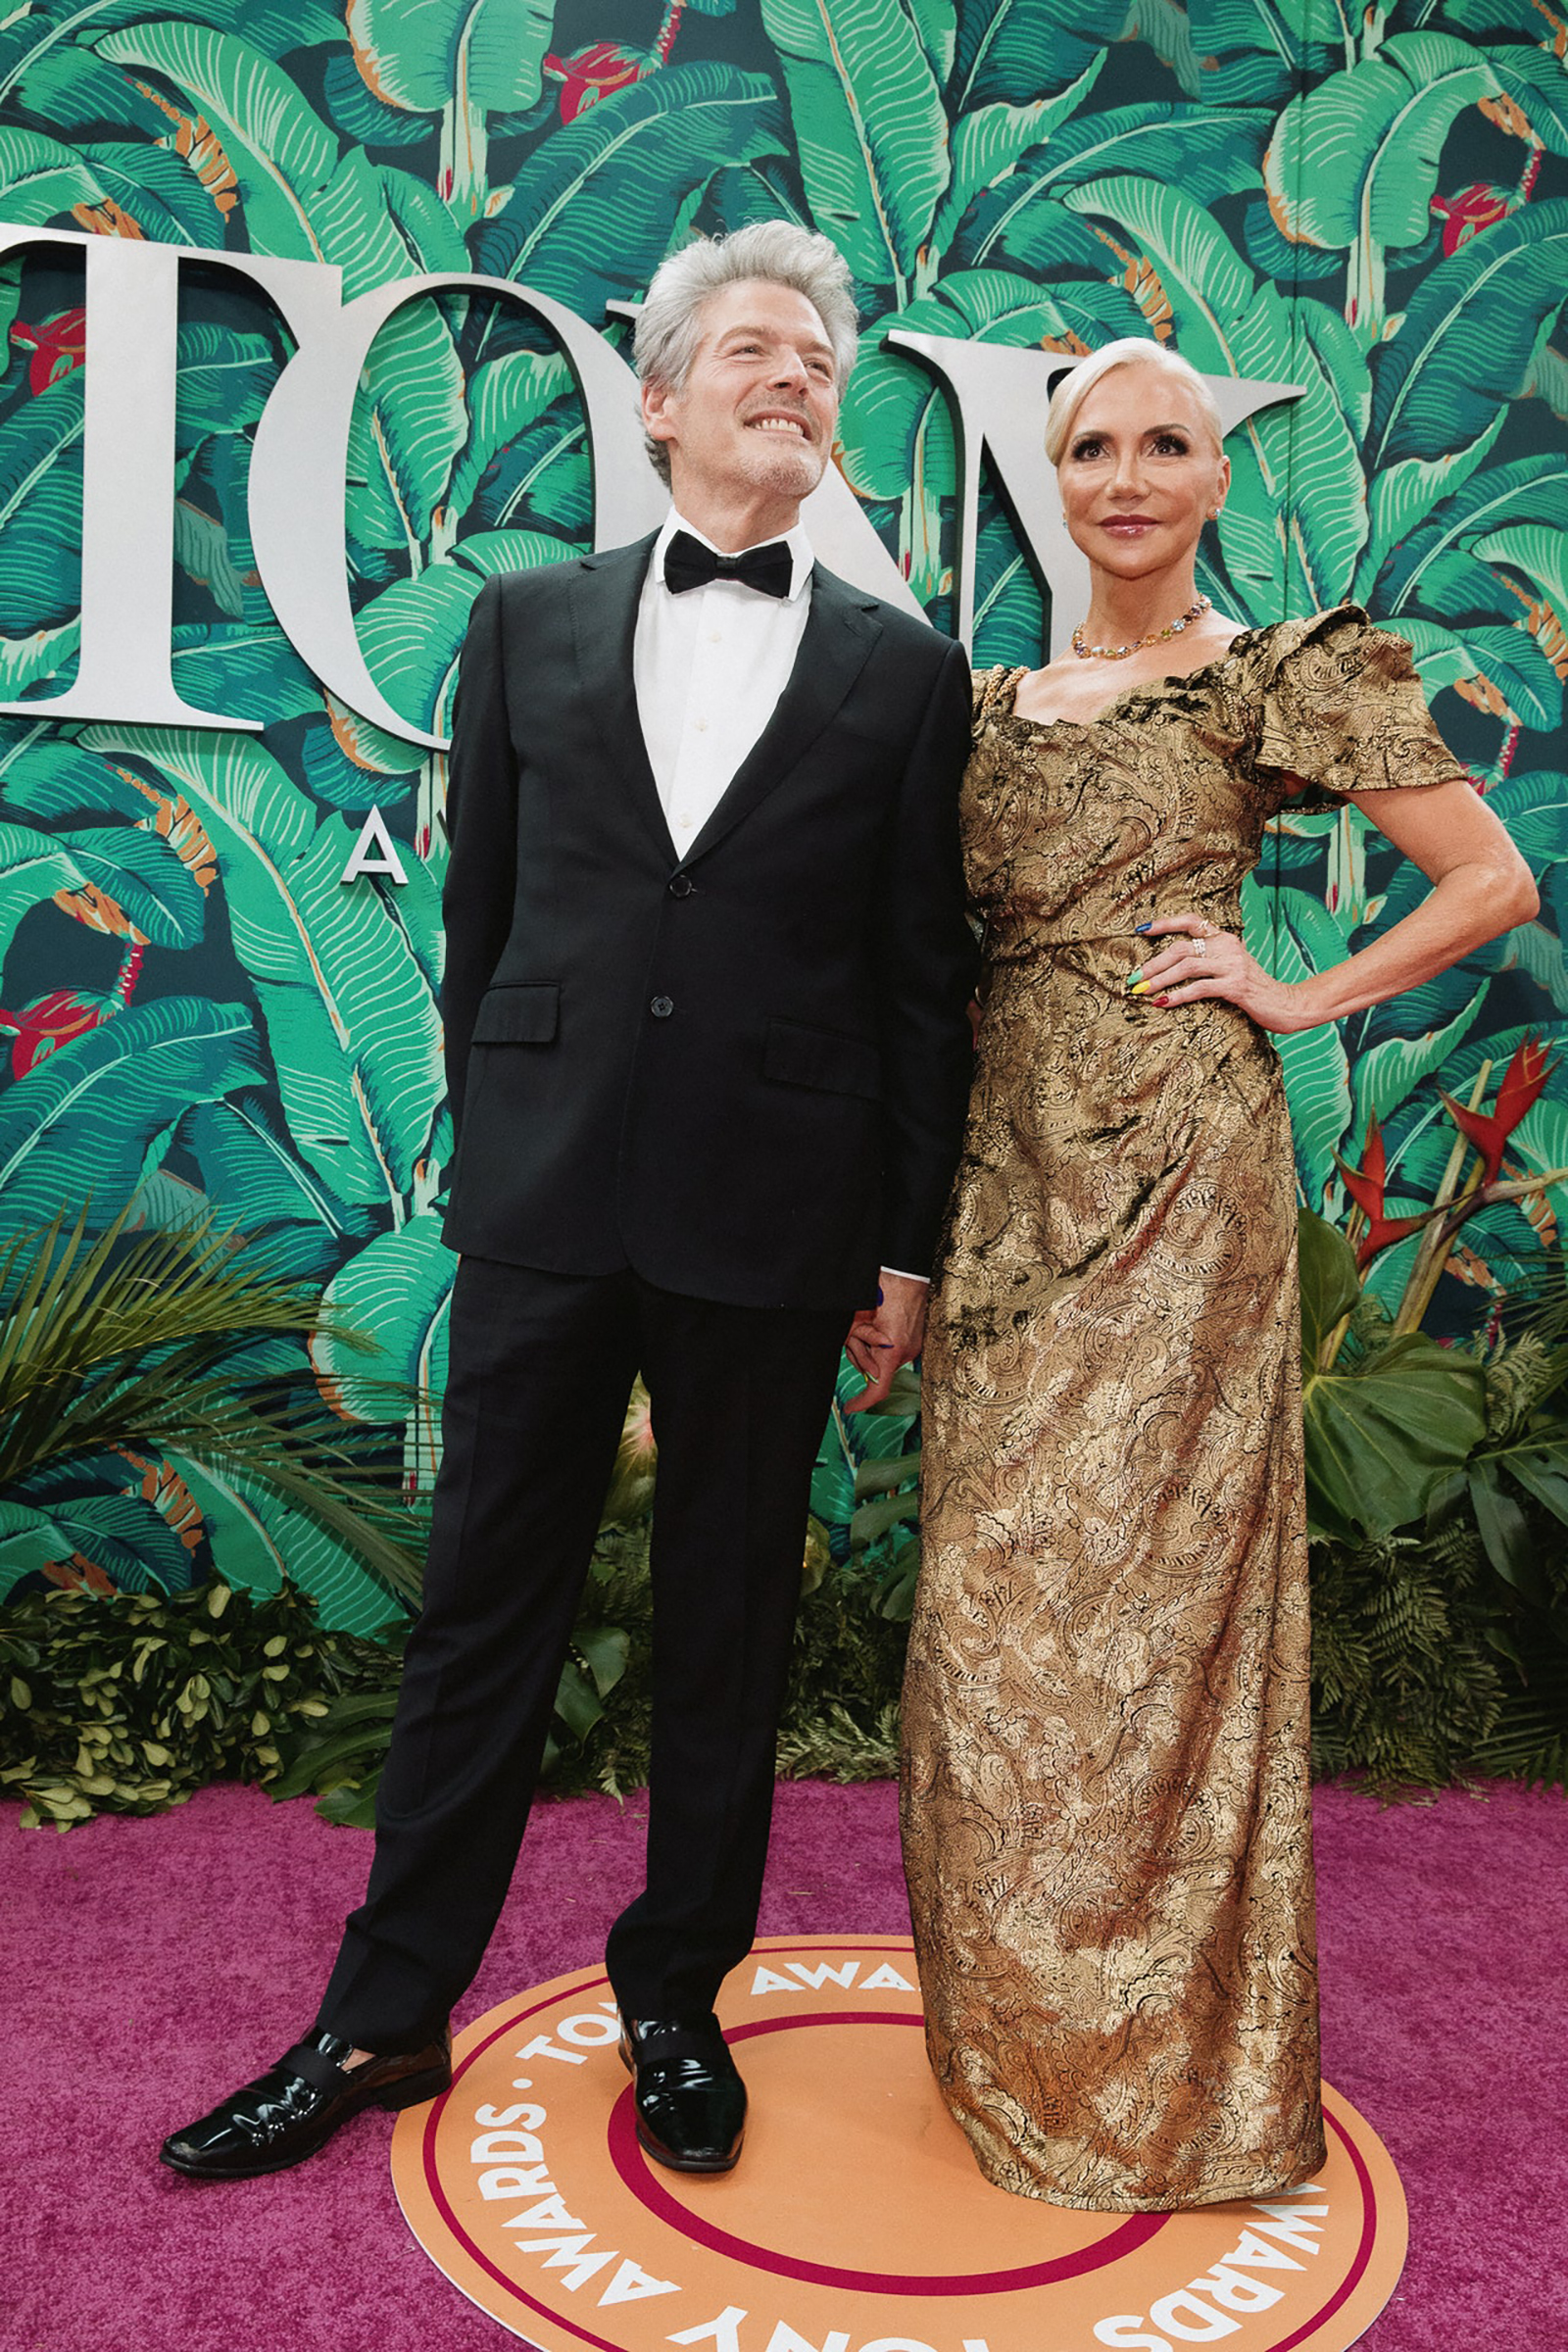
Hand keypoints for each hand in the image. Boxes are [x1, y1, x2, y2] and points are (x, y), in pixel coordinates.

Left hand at [843, 1272, 927, 1413]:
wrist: (908, 1272)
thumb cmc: (886, 1289)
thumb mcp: (861, 1317)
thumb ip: (856, 1339)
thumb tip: (852, 1351)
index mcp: (892, 1350)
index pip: (878, 1389)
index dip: (863, 1402)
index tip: (851, 1407)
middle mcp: (906, 1352)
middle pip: (877, 1369)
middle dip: (861, 1355)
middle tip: (854, 1331)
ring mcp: (915, 1346)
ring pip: (885, 1358)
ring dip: (872, 1345)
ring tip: (869, 1318)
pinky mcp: (918, 1338)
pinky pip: (896, 1348)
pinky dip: (885, 1341)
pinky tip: (880, 1321)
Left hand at [1127, 914, 1316, 1033]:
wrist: (1287, 1004)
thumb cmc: (1255, 989)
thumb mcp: (1232, 968)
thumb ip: (1209, 962)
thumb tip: (1172, 968)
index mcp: (1225, 939)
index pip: (1192, 921)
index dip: (1165, 923)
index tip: (1141, 930)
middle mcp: (1228, 946)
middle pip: (1181, 948)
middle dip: (1152, 964)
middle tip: (1133, 978)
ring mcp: (1233, 965)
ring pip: (1186, 966)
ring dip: (1159, 979)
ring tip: (1141, 991)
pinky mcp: (1236, 986)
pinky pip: (1199, 988)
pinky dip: (1178, 996)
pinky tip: (1163, 1003)